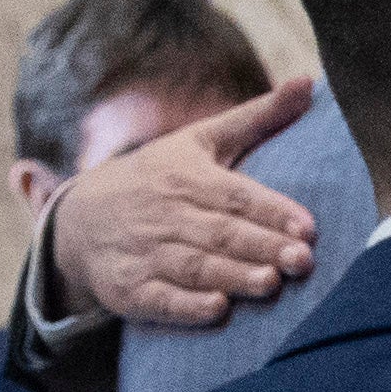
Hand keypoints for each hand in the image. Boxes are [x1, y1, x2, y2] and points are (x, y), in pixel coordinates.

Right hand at [54, 71, 321, 325]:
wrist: (80, 218)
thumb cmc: (158, 177)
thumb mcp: (201, 140)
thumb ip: (257, 117)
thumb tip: (310, 82)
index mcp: (187, 177)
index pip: (236, 195)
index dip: (272, 211)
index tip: (308, 226)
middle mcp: (167, 214)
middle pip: (220, 233)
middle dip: (262, 246)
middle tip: (303, 260)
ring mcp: (145, 253)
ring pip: (195, 266)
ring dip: (233, 276)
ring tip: (271, 283)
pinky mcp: (128, 289)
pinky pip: (159, 299)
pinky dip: (186, 306)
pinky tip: (217, 309)